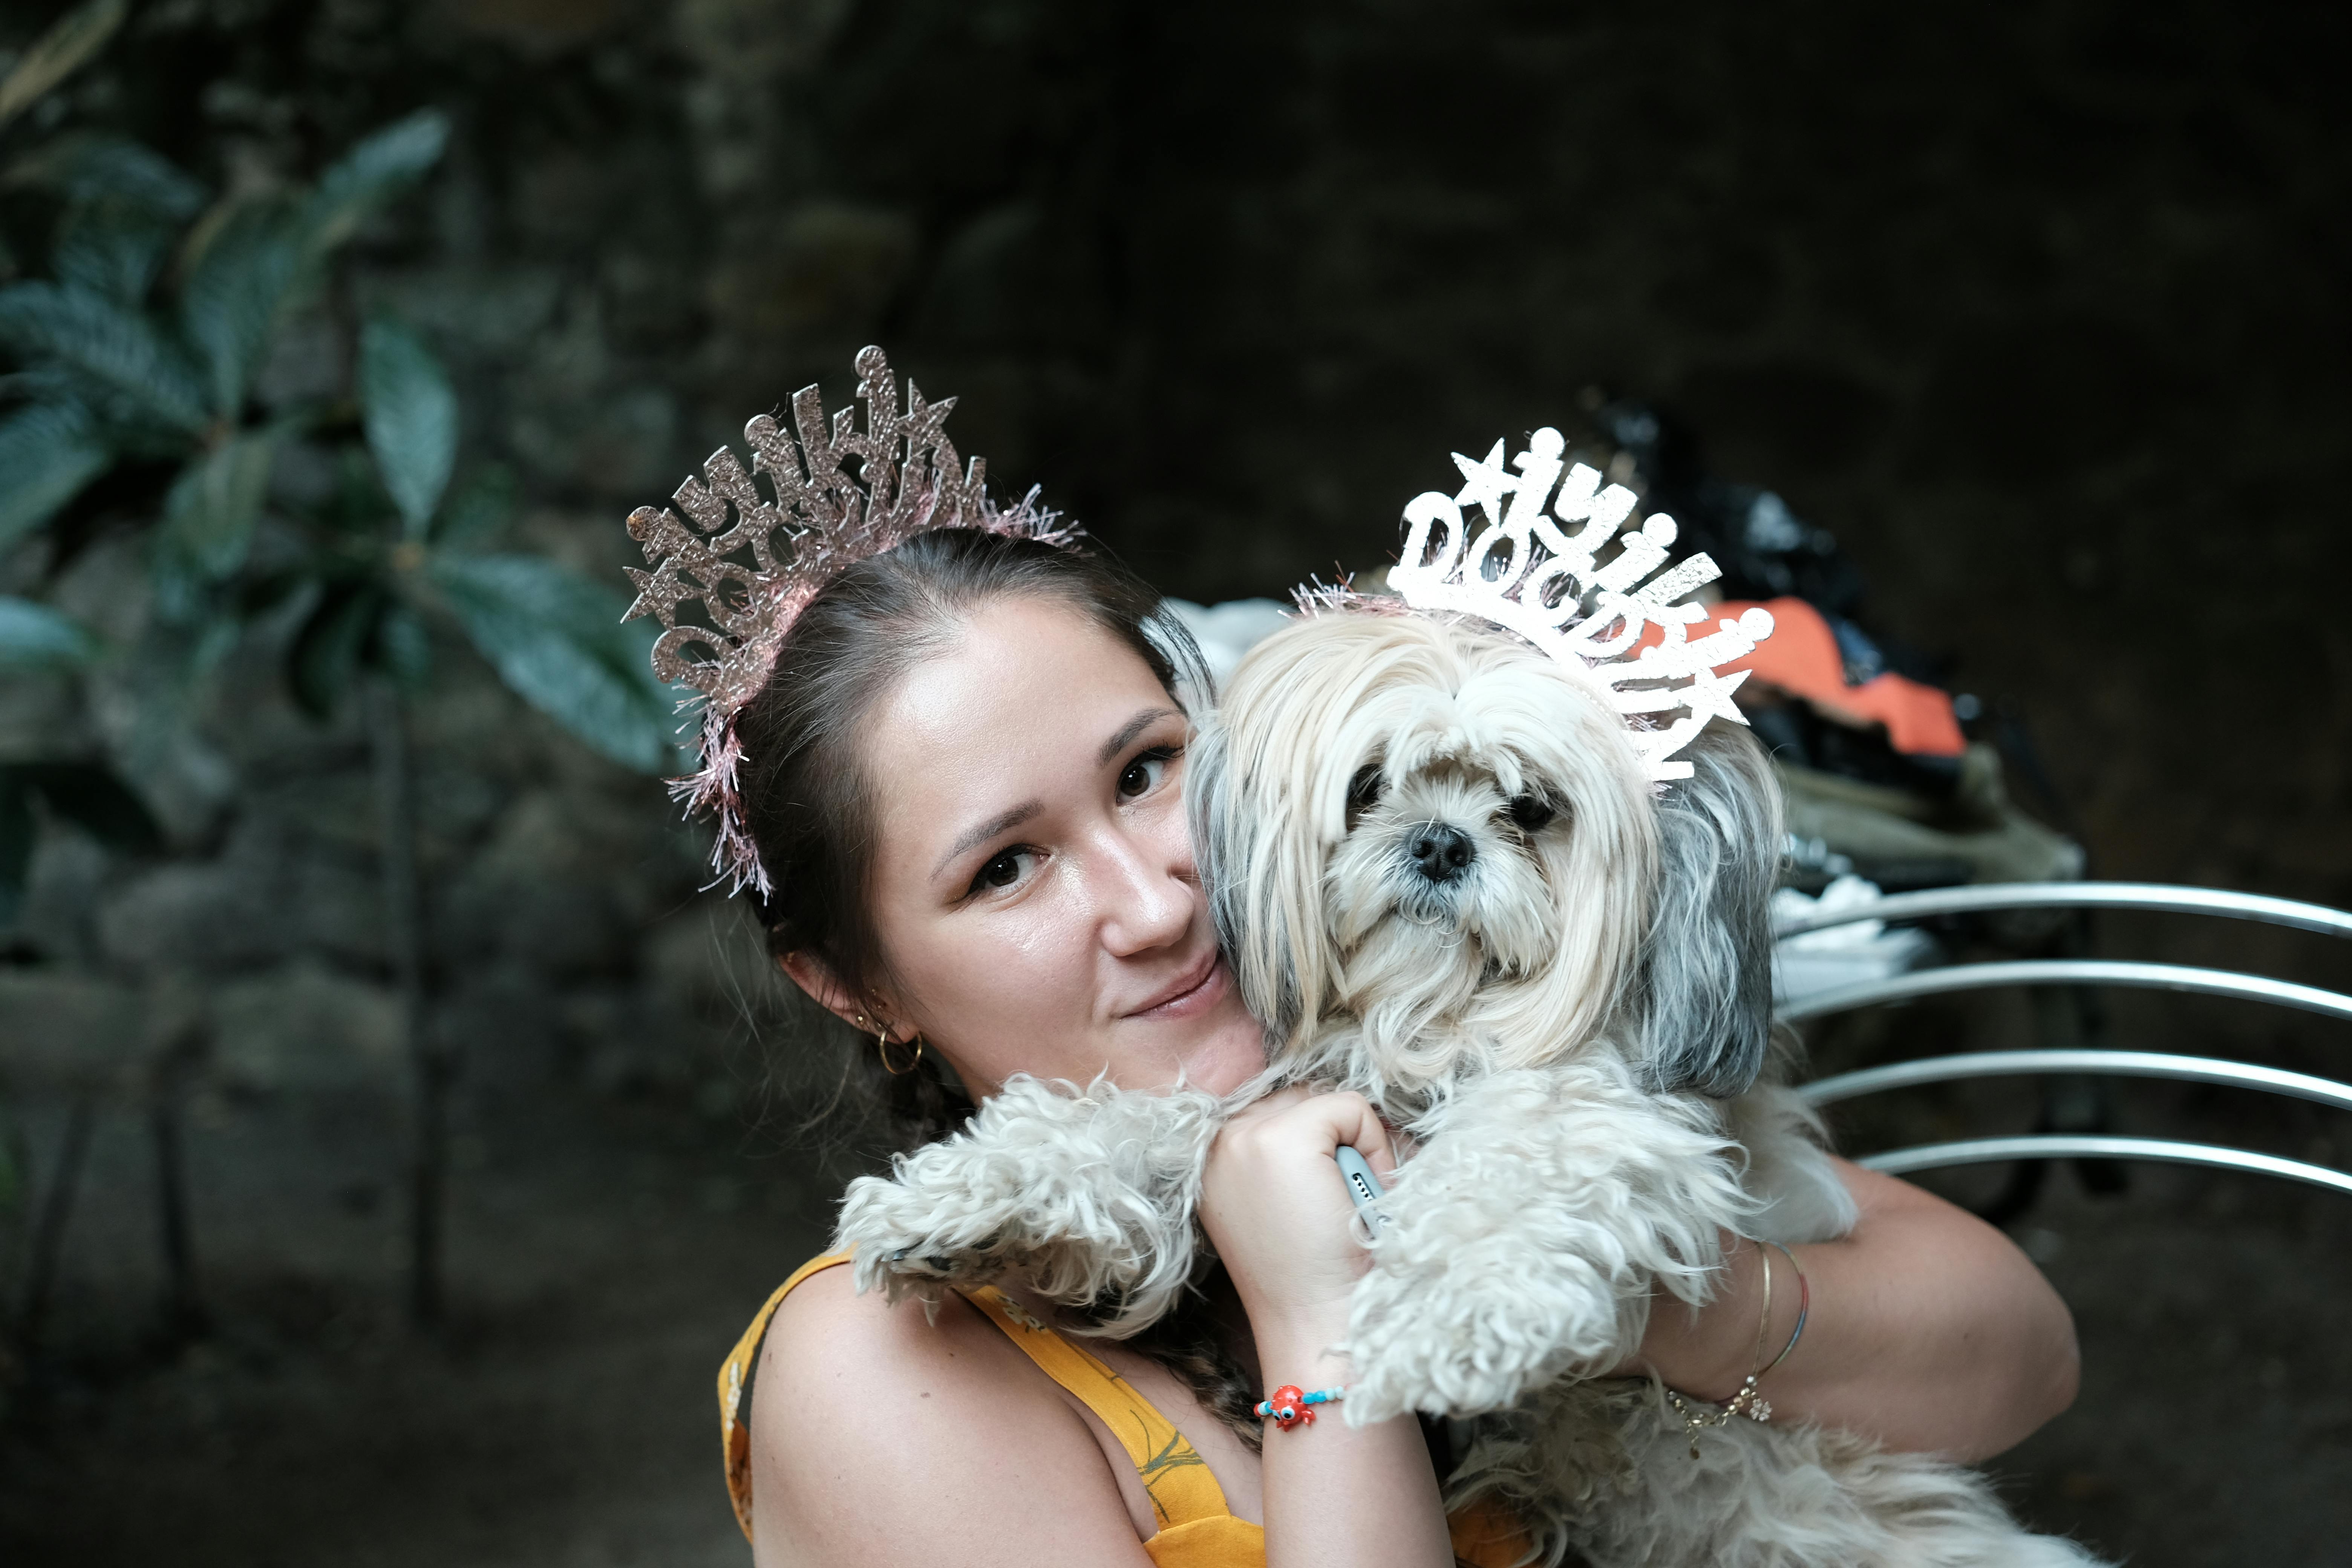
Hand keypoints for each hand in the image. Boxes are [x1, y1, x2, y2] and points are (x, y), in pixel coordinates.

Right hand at [1197, 1086, 1395, 1353]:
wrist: (1314, 1322)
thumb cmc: (1314, 1274)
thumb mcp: (1284, 1202)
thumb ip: (1292, 1156)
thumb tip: (1340, 1114)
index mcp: (1211, 1159)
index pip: (1280, 1110)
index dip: (1319, 1146)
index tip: (1324, 1197)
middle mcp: (1217, 1141)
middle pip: (1302, 1100)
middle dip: (1337, 1139)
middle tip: (1344, 1200)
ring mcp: (1243, 1137)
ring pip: (1325, 1102)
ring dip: (1354, 1143)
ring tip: (1351, 1200)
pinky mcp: (1282, 1138)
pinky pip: (1350, 1108)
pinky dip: (1375, 1146)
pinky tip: (1362, 1196)